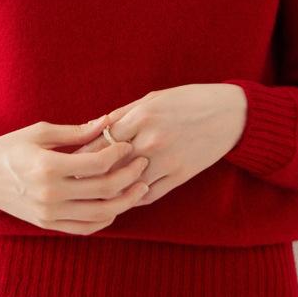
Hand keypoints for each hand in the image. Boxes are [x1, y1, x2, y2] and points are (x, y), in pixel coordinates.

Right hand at [0, 115, 150, 234]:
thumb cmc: (11, 147)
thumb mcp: (41, 132)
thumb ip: (76, 131)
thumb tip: (107, 122)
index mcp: (49, 167)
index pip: (97, 164)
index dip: (118, 154)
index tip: (128, 145)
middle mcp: (51, 195)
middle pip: (104, 190)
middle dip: (129, 176)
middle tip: (142, 163)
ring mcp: (50, 214)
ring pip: (100, 214)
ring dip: (125, 201)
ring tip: (140, 187)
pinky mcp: (48, 224)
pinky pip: (85, 228)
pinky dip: (105, 219)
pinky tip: (117, 205)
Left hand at [71, 84, 246, 206]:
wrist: (229, 114)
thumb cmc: (187, 100)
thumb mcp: (152, 99)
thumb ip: (122, 115)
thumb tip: (93, 128)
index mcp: (142, 117)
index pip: (101, 142)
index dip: (83, 154)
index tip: (68, 163)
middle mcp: (152, 140)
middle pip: (111, 166)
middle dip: (90, 175)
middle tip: (73, 183)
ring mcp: (167, 161)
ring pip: (128, 185)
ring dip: (111, 191)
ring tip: (92, 195)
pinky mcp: (180, 176)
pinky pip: (149, 194)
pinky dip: (133, 197)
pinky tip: (122, 197)